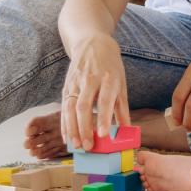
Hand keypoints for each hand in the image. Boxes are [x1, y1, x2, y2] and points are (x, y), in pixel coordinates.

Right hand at [60, 34, 130, 150]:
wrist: (92, 43)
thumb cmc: (110, 66)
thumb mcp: (121, 83)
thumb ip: (122, 108)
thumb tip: (127, 131)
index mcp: (109, 78)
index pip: (105, 100)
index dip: (102, 118)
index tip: (102, 135)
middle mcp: (90, 79)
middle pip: (84, 106)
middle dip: (84, 128)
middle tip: (88, 146)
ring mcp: (76, 82)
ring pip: (70, 107)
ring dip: (71, 128)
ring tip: (75, 145)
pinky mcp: (67, 85)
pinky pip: (64, 106)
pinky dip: (64, 123)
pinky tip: (67, 136)